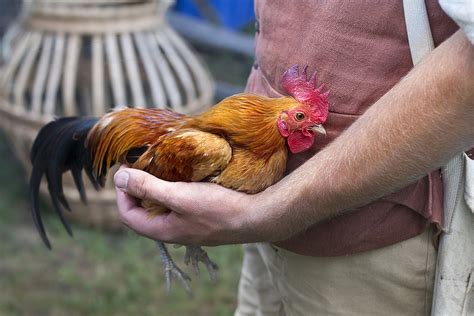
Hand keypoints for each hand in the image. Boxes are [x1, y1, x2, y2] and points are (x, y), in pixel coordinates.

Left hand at [113, 166, 281, 245]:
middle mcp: (173, 231)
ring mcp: (189, 226)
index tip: (126, 169)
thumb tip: (118, 178)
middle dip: (137, 189)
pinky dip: (174, 189)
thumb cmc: (218, 208)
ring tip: (160, 167)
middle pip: (144, 211)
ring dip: (156, 188)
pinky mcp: (202, 218)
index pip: (128, 214)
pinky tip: (183, 176)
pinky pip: (179, 205)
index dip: (121, 193)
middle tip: (141, 166)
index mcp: (162, 230)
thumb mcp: (179, 195)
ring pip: (163, 207)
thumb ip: (147, 187)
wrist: (256, 217)